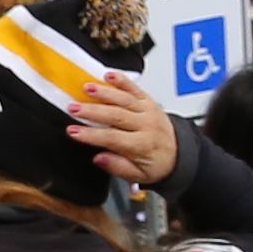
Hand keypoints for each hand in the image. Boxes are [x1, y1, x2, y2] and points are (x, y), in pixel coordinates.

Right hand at [67, 73, 180, 189]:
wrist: (178, 153)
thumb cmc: (156, 163)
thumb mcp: (138, 175)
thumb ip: (117, 167)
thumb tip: (99, 158)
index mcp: (142, 145)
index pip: (113, 138)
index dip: (91, 135)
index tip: (73, 131)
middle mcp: (146, 125)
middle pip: (116, 115)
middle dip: (92, 111)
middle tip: (73, 108)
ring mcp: (148, 110)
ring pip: (124, 99)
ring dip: (103, 92)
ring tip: (86, 88)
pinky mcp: (148, 101)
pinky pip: (135, 88)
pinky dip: (122, 80)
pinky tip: (108, 75)